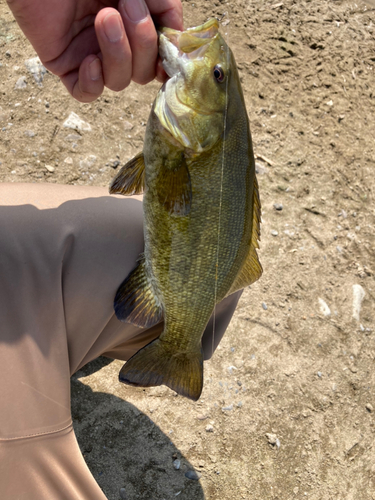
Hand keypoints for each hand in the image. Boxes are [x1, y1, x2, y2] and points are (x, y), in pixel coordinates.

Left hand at [6, 0, 182, 101]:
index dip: (167, 60)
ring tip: (104, 17)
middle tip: (128, 5)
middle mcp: (115, 43)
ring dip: (118, 54)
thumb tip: (179, 37)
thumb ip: (166, 6)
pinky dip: (93, 82)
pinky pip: (86, 93)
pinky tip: (89, 58)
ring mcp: (91, 54)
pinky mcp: (66, 64)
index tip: (171, 53)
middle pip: (143, 73)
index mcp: (134, 25)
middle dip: (142, 44)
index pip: (159, 57)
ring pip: (119, 82)